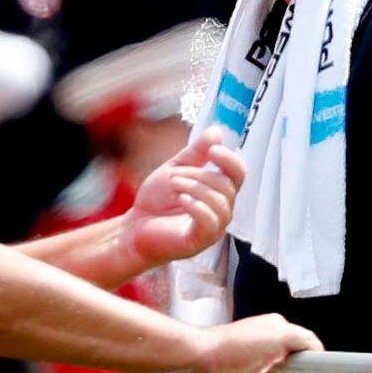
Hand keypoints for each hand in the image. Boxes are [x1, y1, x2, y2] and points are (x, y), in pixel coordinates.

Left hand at [120, 127, 244, 268]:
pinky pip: (210, 222)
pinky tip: (181, 200)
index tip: (213, 149)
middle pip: (227, 186)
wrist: (133, 227)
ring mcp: (213, 228)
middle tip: (176, 175)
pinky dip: (196, 206)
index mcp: (218, 191)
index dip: (230, 159)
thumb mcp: (175, 169)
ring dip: (195, 187)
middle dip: (200, 174)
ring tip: (173, 184)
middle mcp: (221, 210)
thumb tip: (217, 131)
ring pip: (220, 202)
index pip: (238, 173)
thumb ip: (196, 152)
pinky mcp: (200, 241)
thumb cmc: (156, 201)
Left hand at [187, 314, 322, 372]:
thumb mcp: (277, 338)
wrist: (203, 359)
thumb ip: (303, 339)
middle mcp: (270, 337)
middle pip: (297, 361)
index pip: (308, 344)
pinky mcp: (249, 368)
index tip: (296, 370)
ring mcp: (259, 353)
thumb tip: (318, 348)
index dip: (306, 361)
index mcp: (280, 326)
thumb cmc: (231, 347)